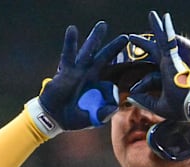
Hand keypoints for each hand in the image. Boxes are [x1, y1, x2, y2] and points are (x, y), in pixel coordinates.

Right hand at [26, 21, 127, 137]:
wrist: (55, 118)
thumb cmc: (74, 118)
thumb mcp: (92, 118)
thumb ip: (103, 114)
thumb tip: (115, 108)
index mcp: (99, 85)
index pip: (113, 73)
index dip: (122, 66)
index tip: (134, 62)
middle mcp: (90, 75)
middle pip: (104, 57)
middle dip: (114, 47)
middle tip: (126, 37)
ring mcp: (78, 71)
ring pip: (88, 51)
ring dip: (95, 38)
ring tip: (103, 26)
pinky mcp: (66, 71)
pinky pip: (68, 54)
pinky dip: (70, 42)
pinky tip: (72, 29)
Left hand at [126, 11, 189, 121]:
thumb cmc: (181, 108)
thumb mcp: (159, 106)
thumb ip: (145, 101)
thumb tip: (130, 97)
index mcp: (166, 78)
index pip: (151, 75)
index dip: (142, 84)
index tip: (133, 90)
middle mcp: (169, 67)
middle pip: (155, 51)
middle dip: (144, 44)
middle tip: (132, 37)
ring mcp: (171, 60)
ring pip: (162, 40)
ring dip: (157, 27)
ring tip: (152, 15)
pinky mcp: (173, 57)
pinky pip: (168, 40)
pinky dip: (166, 29)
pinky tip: (163, 17)